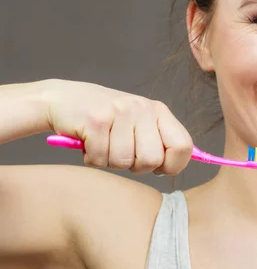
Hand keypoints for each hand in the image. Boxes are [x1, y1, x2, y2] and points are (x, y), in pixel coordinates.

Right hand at [43, 79, 192, 174]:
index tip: (158, 168)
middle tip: (121, 153)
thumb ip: (160, 141)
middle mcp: (142, 108)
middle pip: (152, 160)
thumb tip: (183, 165)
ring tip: (103, 145)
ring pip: (124, 162)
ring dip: (110, 162)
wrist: (61, 99)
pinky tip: (88, 143)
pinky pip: (100, 159)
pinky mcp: (95, 120)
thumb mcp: (139, 123)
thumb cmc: (105, 119)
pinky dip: (92, 159)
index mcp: (158, 111)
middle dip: (135, 167)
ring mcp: (119, 112)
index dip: (173, 165)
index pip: (183, 146)